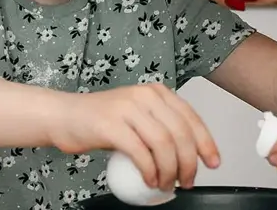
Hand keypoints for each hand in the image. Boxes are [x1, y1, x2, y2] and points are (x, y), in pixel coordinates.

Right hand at [49, 84, 219, 190]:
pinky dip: (150, 171)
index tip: (213, 162)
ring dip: (170, 170)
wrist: (63, 116)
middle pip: (180, 132)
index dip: (206, 142)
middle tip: (188, 181)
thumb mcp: (137, 117)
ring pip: (164, 143)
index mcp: (156, 92)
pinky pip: (140, 152)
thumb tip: (187, 155)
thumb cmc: (100, 121)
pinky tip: (150, 181)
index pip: (191, 117)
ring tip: (167, 184)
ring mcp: (127, 108)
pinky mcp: (111, 125)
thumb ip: (160, 127)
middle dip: (189, 162)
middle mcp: (144, 95)